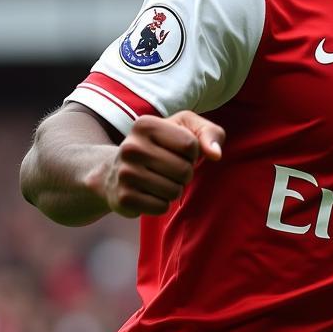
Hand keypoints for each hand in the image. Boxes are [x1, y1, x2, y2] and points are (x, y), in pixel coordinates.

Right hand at [97, 111, 224, 216]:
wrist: (116, 172)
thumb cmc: (162, 146)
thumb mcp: (186, 128)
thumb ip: (209, 133)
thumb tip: (216, 155)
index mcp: (145, 124)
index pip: (191, 145)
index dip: (193, 153)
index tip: (178, 152)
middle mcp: (131, 147)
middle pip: (184, 170)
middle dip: (185, 173)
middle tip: (170, 169)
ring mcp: (124, 173)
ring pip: (175, 191)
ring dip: (175, 189)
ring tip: (160, 180)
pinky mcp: (124, 198)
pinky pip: (162, 207)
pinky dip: (162, 203)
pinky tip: (149, 193)